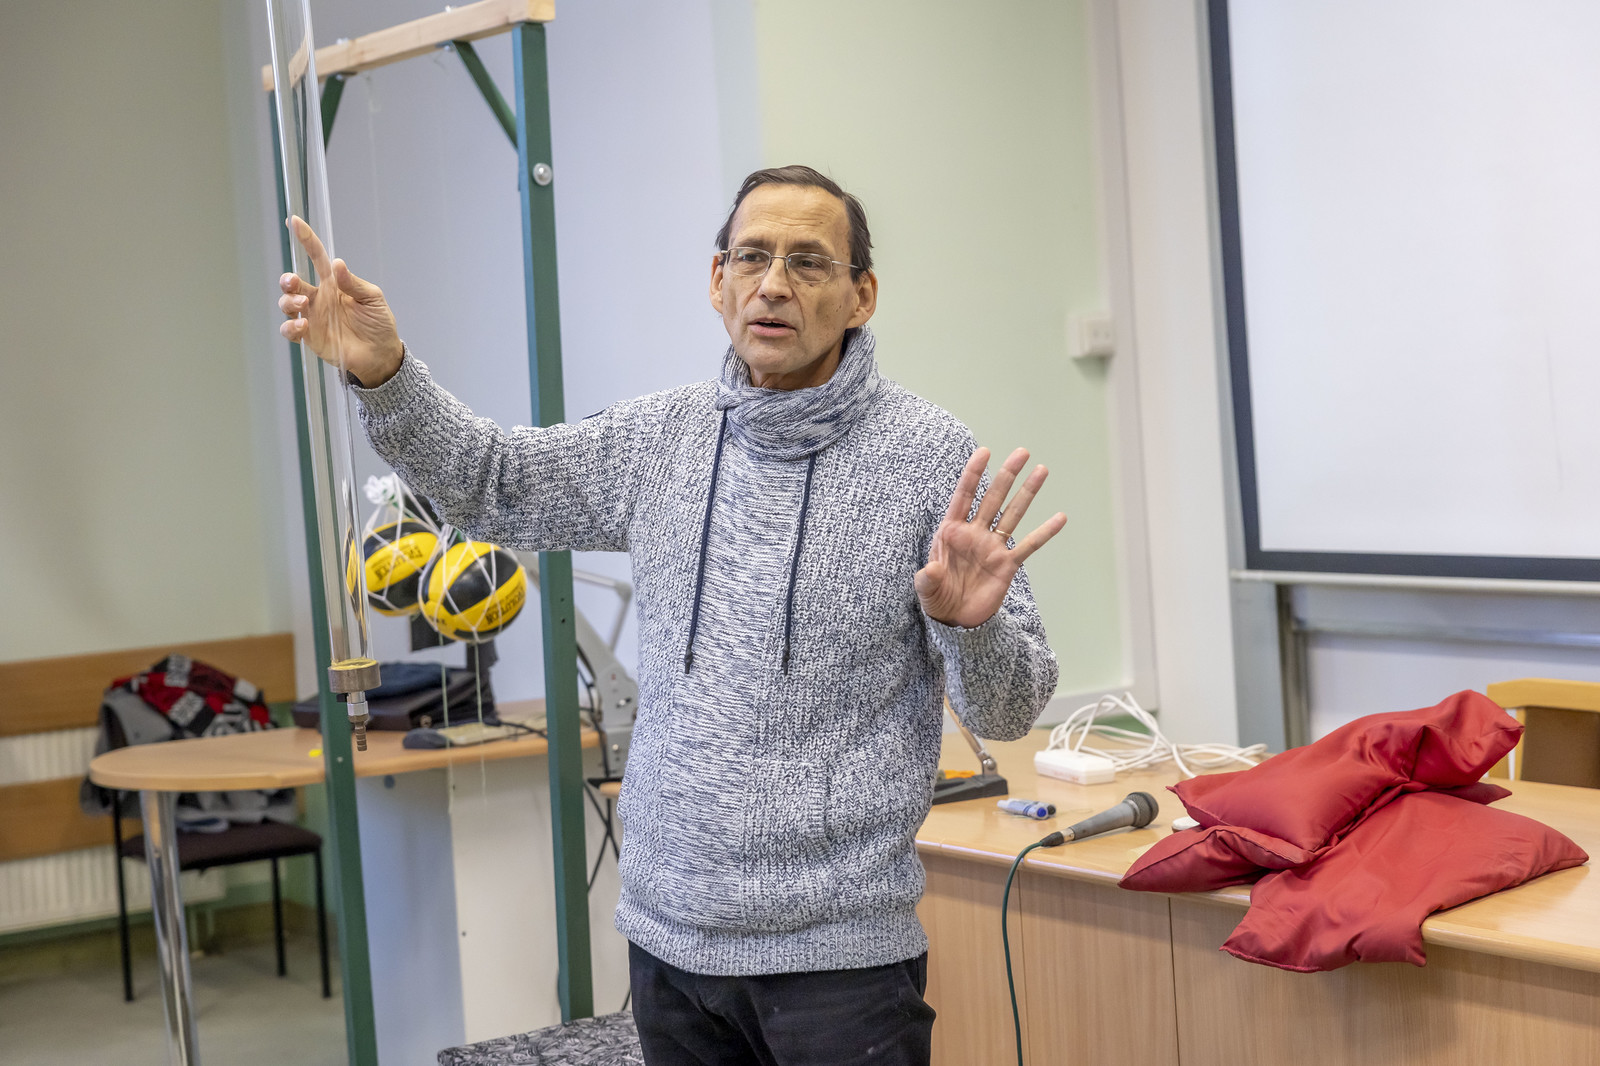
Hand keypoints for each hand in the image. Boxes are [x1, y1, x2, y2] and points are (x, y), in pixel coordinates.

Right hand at [277, 215, 403, 386]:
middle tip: (293, 281)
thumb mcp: (373, 298)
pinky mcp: (310, 337)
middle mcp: (319, 298)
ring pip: (287, 304)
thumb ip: (354, 283)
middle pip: (293, 282)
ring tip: (303, 303)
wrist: (381, 354)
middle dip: (287, 279)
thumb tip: (337, 264)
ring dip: (288, 301)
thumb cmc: (378, 324)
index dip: (306, 240)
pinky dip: (290, 327)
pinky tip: (302, 326)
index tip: (295, 222)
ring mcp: (312, 317)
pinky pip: (289, 330)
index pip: (317, 257)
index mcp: (333, 284)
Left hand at [915, 447, 1067, 628]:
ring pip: (1013, 514)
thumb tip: (930, 570)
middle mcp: (974, 534)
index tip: (984, 452)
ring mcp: (992, 547)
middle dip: (1007, 474)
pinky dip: (1044, 532)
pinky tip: (1059, 517)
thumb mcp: (926, 589)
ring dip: (1027, 493)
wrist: (955, 619)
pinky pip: (1029, 546)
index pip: (964, 496)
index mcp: (951, 532)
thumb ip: (927, 579)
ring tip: (1041, 470)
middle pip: (993, 498)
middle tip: (1022, 452)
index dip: (973, 474)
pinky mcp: (1007, 564)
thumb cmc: (937, 598)